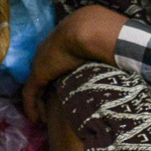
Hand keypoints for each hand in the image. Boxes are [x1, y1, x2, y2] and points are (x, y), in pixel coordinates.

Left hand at [20, 6, 126, 122]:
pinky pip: (29, 94)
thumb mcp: (101, 48)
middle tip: (48, 112)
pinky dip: (31, 108)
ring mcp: (41, 64)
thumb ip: (104, 55)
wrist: (89, 30)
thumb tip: (120, 60)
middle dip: (43, 95)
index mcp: (62, 47)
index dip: (56, 81)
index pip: (54, 66)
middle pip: (42, 78)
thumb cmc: (100, 36)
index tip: (60, 95)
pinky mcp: (38, 74)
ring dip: (37, 105)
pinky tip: (36, 120)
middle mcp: (48, 55)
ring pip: (34, 89)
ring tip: (41, 121)